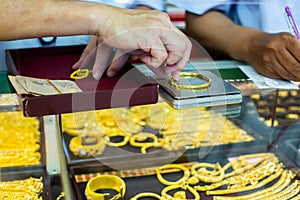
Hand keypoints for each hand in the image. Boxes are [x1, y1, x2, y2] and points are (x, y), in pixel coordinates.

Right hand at [73, 8, 191, 79]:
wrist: (104, 21)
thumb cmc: (119, 30)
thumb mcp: (141, 44)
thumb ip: (154, 55)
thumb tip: (162, 70)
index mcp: (163, 21)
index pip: (182, 41)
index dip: (182, 58)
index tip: (175, 71)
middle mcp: (163, 22)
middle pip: (185, 46)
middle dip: (179, 63)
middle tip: (170, 73)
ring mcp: (158, 27)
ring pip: (178, 50)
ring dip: (168, 63)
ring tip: (152, 62)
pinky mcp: (150, 35)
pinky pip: (162, 56)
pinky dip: (154, 62)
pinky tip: (143, 57)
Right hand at [249, 32, 299, 80]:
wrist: (253, 45)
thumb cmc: (275, 42)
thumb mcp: (288, 39)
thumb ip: (298, 49)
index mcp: (285, 39)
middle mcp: (275, 49)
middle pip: (294, 67)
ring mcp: (269, 60)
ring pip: (287, 74)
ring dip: (295, 77)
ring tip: (298, 76)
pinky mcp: (264, 68)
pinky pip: (279, 76)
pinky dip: (286, 77)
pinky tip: (289, 75)